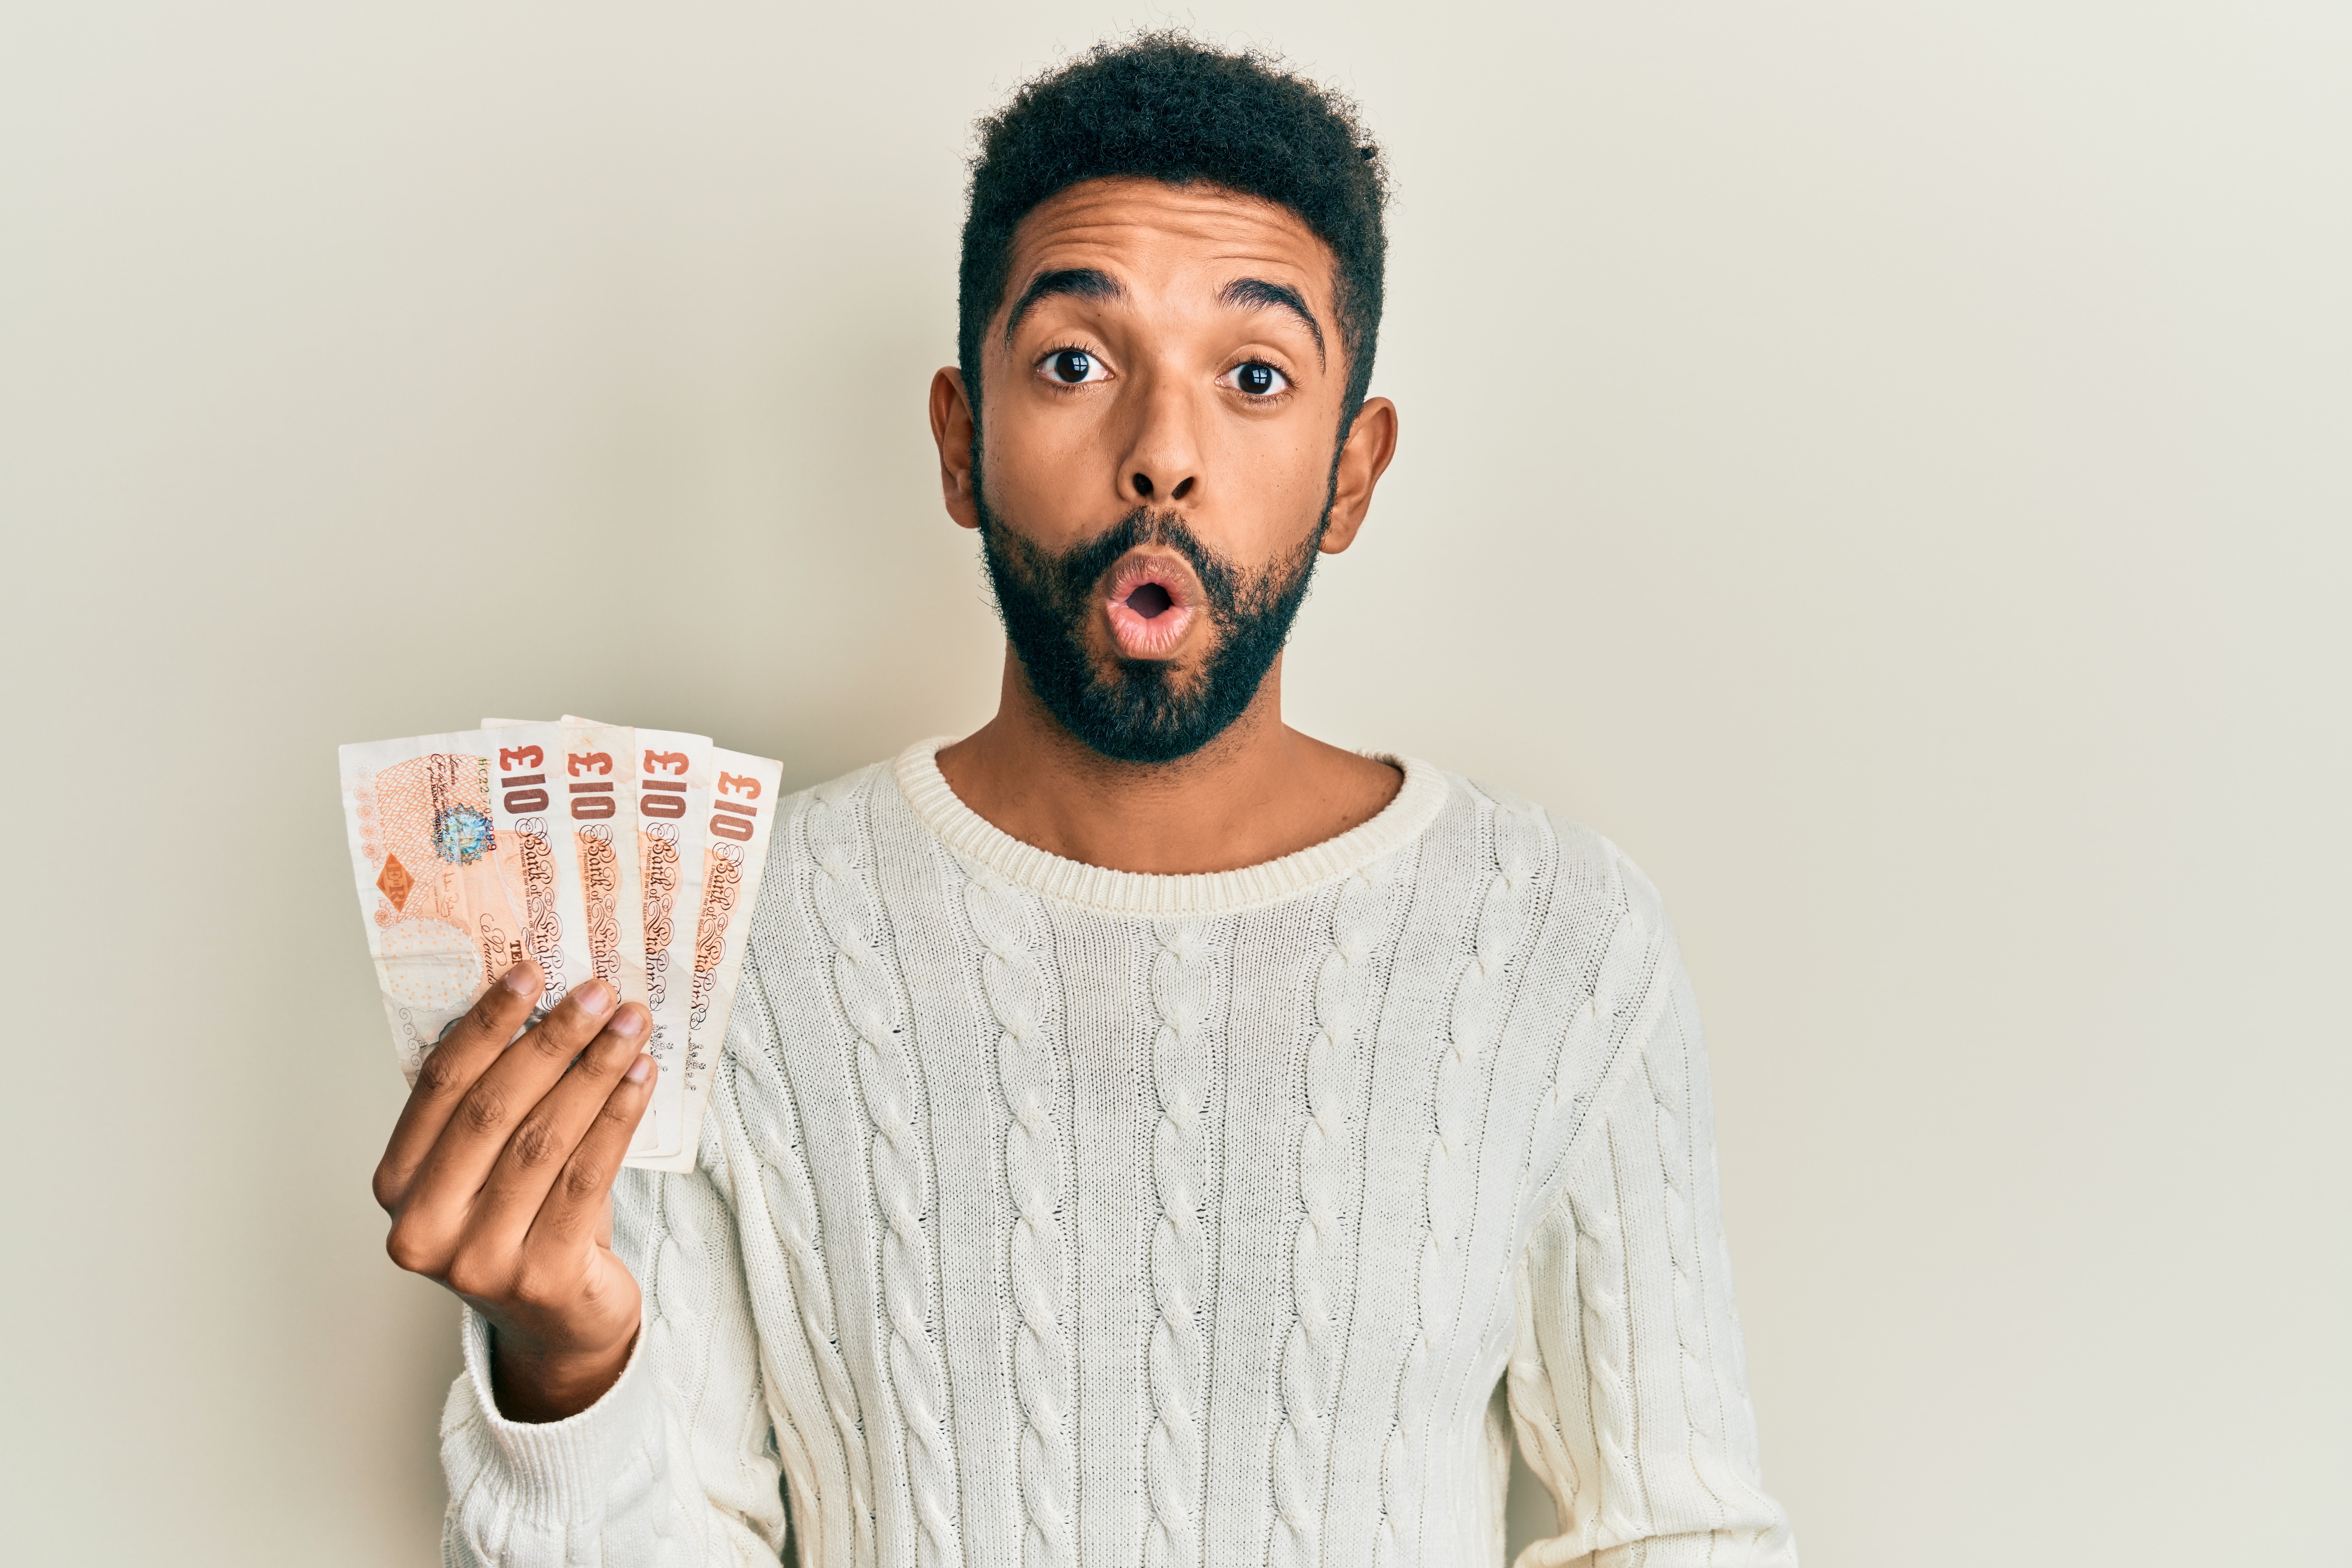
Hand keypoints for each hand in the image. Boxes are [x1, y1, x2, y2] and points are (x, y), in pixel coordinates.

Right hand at [373, 961, 655, 1421]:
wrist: (556, 1322)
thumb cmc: (521, 1222)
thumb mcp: (486, 1166)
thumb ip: (492, 1102)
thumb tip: (540, 1003)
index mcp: (397, 1186)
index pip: (440, 1086)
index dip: (486, 1024)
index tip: (530, 972)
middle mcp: (425, 1227)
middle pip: (494, 1109)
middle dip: (551, 1041)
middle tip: (598, 993)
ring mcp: (479, 1260)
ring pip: (545, 1140)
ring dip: (594, 1072)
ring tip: (632, 1026)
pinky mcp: (540, 1278)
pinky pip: (586, 1177)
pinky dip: (617, 1118)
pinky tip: (641, 1078)